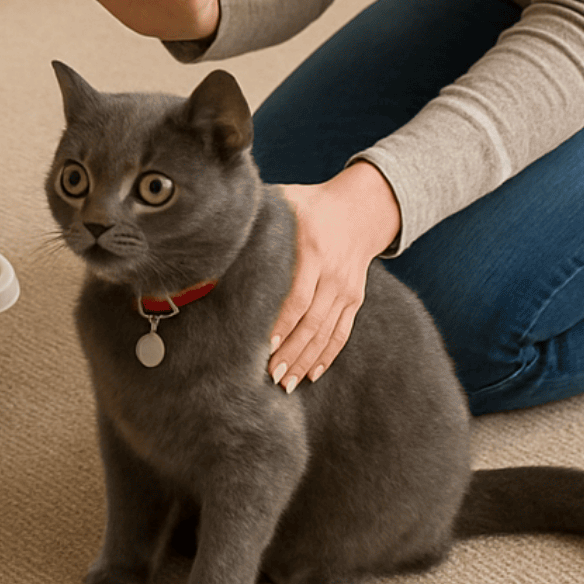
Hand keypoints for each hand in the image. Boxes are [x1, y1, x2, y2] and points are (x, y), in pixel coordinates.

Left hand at [268, 162, 400, 390]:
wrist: (362, 208)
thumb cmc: (312, 203)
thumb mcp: (287, 200)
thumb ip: (259, 213)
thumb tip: (221, 226)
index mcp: (313, 249)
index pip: (299, 295)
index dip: (283, 323)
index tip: (267, 345)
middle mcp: (333, 274)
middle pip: (312, 322)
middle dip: (292, 353)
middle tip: (271, 376)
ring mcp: (346, 289)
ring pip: (327, 333)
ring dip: (306, 361)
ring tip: (286, 383)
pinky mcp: (355, 299)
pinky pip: (343, 333)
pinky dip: (328, 356)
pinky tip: (312, 373)